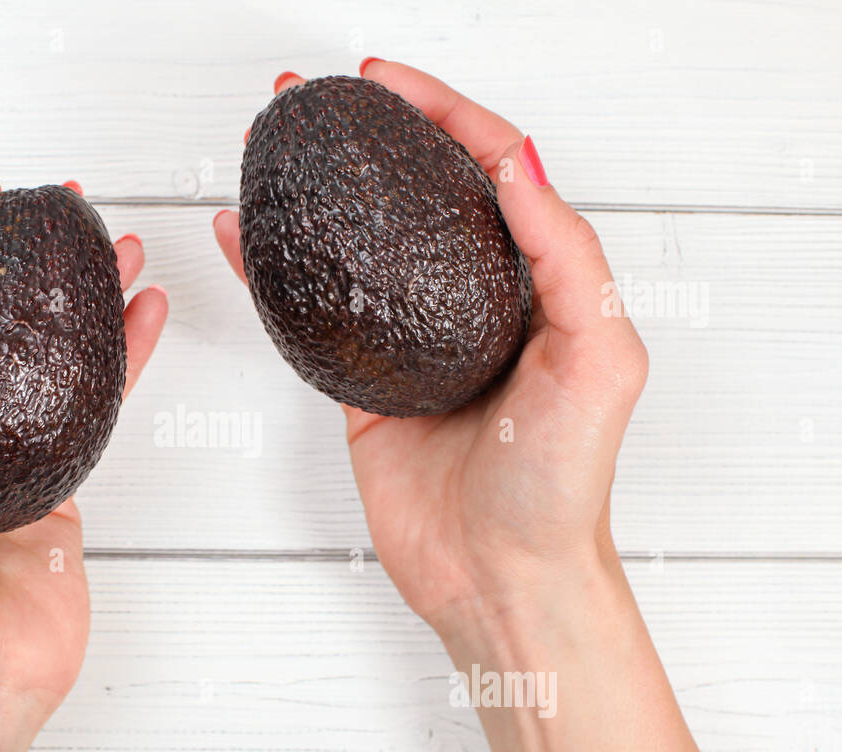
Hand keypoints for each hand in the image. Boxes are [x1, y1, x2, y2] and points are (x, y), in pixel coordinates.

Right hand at [216, 64, 756, 751]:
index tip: (386, 82)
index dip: (442, 112)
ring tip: (272, 147)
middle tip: (314, 98)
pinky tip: (243, 240)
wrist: (503, 578)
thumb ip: (566, 257)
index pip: (489, 169)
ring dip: (315, 192)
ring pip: (357, 244)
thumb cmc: (561, 487)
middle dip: (367, 136)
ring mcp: (410, 341)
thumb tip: (518, 162)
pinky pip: (312, 315)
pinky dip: (273, 274)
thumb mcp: (598, 360)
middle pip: (415, 192)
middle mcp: (470, 303)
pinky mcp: (363, 386)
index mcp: (535, 285)